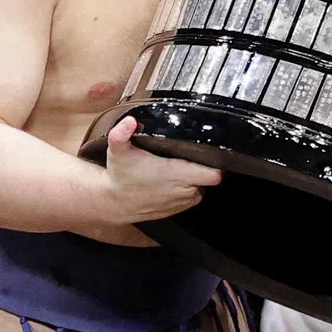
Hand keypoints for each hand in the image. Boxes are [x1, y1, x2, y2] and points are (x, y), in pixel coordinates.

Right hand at [100, 115, 221, 224]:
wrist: (114, 202)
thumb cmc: (120, 175)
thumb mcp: (118, 151)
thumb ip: (121, 134)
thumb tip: (129, 121)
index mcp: (175, 174)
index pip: (212, 174)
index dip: (217, 164)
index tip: (214, 152)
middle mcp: (182, 190)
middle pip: (210, 178)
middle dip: (206, 166)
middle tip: (194, 154)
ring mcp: (181, 202)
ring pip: (203, 186)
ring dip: (198, 178)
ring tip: (186, 165)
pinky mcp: (178, 209)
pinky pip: (194, 197)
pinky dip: (190, 189)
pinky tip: (179, 179)